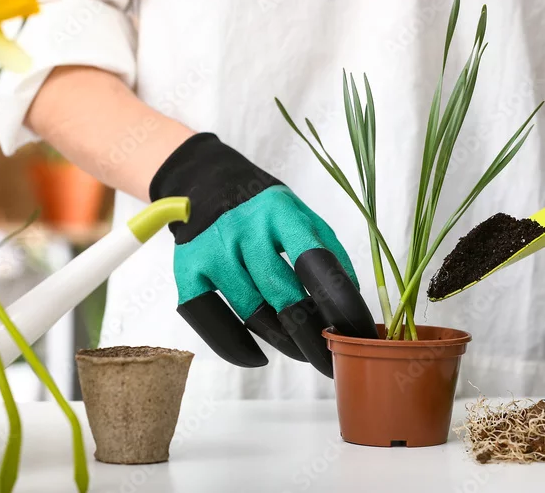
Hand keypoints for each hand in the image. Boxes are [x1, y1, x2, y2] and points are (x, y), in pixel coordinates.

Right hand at [150, 133, 376, 376]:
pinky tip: (257, 356)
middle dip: (312, 335)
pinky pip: (211, 321)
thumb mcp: (301, 216)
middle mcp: (245, 229)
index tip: (356, 330)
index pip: (315, 262)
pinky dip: (236, 347)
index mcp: (282, 213)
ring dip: (282, 341)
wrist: (206, 185)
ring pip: (252, 313)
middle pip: (283, 295)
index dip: (339, 301)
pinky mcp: (187, 270)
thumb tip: (350, 302)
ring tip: (303, 352)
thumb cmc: (265, 211)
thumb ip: (327, 253)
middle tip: (330, 359)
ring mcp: (213, 250)